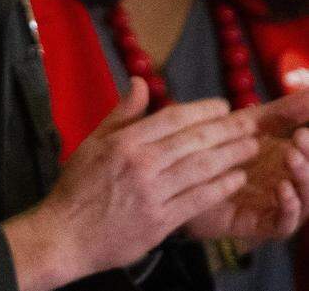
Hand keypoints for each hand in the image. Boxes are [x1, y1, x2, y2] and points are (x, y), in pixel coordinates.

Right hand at [3, 78, 256, 290]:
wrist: (66, 235)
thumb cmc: (77, 188)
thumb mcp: (92, 143)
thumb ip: (121, 114)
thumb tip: (139, 83)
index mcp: (122, 143)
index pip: (171, 119)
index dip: (202, 110)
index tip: (222, 106)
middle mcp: (140, 165)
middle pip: (193, 141)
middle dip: (227, 130)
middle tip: (250, 123)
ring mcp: (152, 194)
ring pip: (201, 169)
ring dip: (231, 156)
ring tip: (252, 147)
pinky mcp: (160, 221)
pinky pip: (198, 200)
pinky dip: (220, 188)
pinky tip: (236, 179)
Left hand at [187, 96, 308, 242]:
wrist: (173, 175)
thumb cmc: (212, 146)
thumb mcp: (250, 125)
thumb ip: (283, 111)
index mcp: (291, 162)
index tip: (303, 128)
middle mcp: (287, 185)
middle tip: (299, 138)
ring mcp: (274, 206)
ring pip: (305, 202)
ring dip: (304, 179)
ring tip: (292, 158)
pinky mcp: (257, 225)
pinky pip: (283, 225)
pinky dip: (289, 208)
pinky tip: (283, 189)